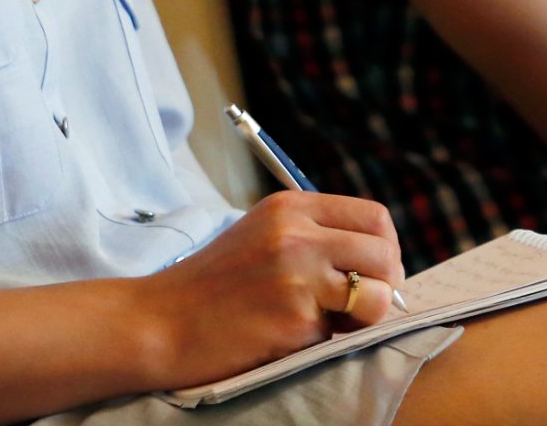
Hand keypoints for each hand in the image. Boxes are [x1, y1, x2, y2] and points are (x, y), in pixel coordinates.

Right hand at [141, 191, 406, 389]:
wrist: (162, 322)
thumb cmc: (213, 286)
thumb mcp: (262, 236)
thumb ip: (314, 237)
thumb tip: (377, 263)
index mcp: (291, 207)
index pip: (373, 217)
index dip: (384, 248)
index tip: (372, 272)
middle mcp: (298, 234)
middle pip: (383, 251)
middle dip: (385, 283)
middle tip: (364, 306)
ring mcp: (297, 276)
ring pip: (376, 293)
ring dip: (366, 315)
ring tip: (335, 322)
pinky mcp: (295, 319)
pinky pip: (341, 331)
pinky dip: (328, 339)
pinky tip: (296, 337)